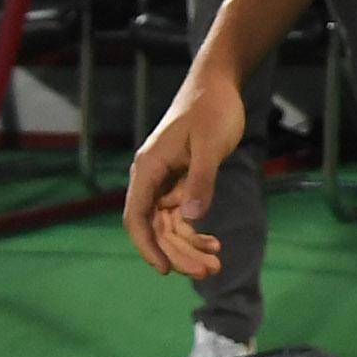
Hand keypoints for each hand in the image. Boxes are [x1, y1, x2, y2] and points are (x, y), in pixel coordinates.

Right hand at [124, 62, 249, 281]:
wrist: (218, 85)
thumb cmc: (213, 109)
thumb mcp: (211, 144)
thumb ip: (201, 179)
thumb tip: (191, 216)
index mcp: (149, 168)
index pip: (137, 216)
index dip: (147, 245)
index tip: (164, 269)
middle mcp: (151, 177)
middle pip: (156, 227)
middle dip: (179, 252)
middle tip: (209, 271)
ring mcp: (164, 181)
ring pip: (169, 225)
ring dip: (189, 246)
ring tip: (215, 264)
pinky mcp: (179, 181)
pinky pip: (181, 215)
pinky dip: (195, 230)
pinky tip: (213, 244)